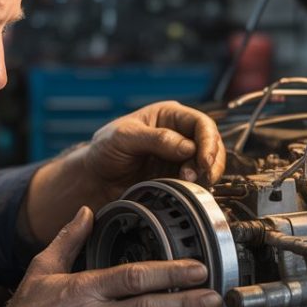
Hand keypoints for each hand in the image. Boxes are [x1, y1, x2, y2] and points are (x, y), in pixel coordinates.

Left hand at [82, 101, 226, 201]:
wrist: (95, 180)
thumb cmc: (105, 151)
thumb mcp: (124, 137)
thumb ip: (156, 139)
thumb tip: (188, 147)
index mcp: (168, 116)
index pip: (201, 123)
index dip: (208, 141)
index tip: (203, 160)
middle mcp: (179, 134)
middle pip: (212, 144)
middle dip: (209, 161)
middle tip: (195, 176)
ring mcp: (180, 157)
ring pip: (209, 164)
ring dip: (205, 175)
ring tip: (188, 183)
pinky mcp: (178, 178)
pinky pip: (198, 182)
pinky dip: (198, 187)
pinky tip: (186, 190)